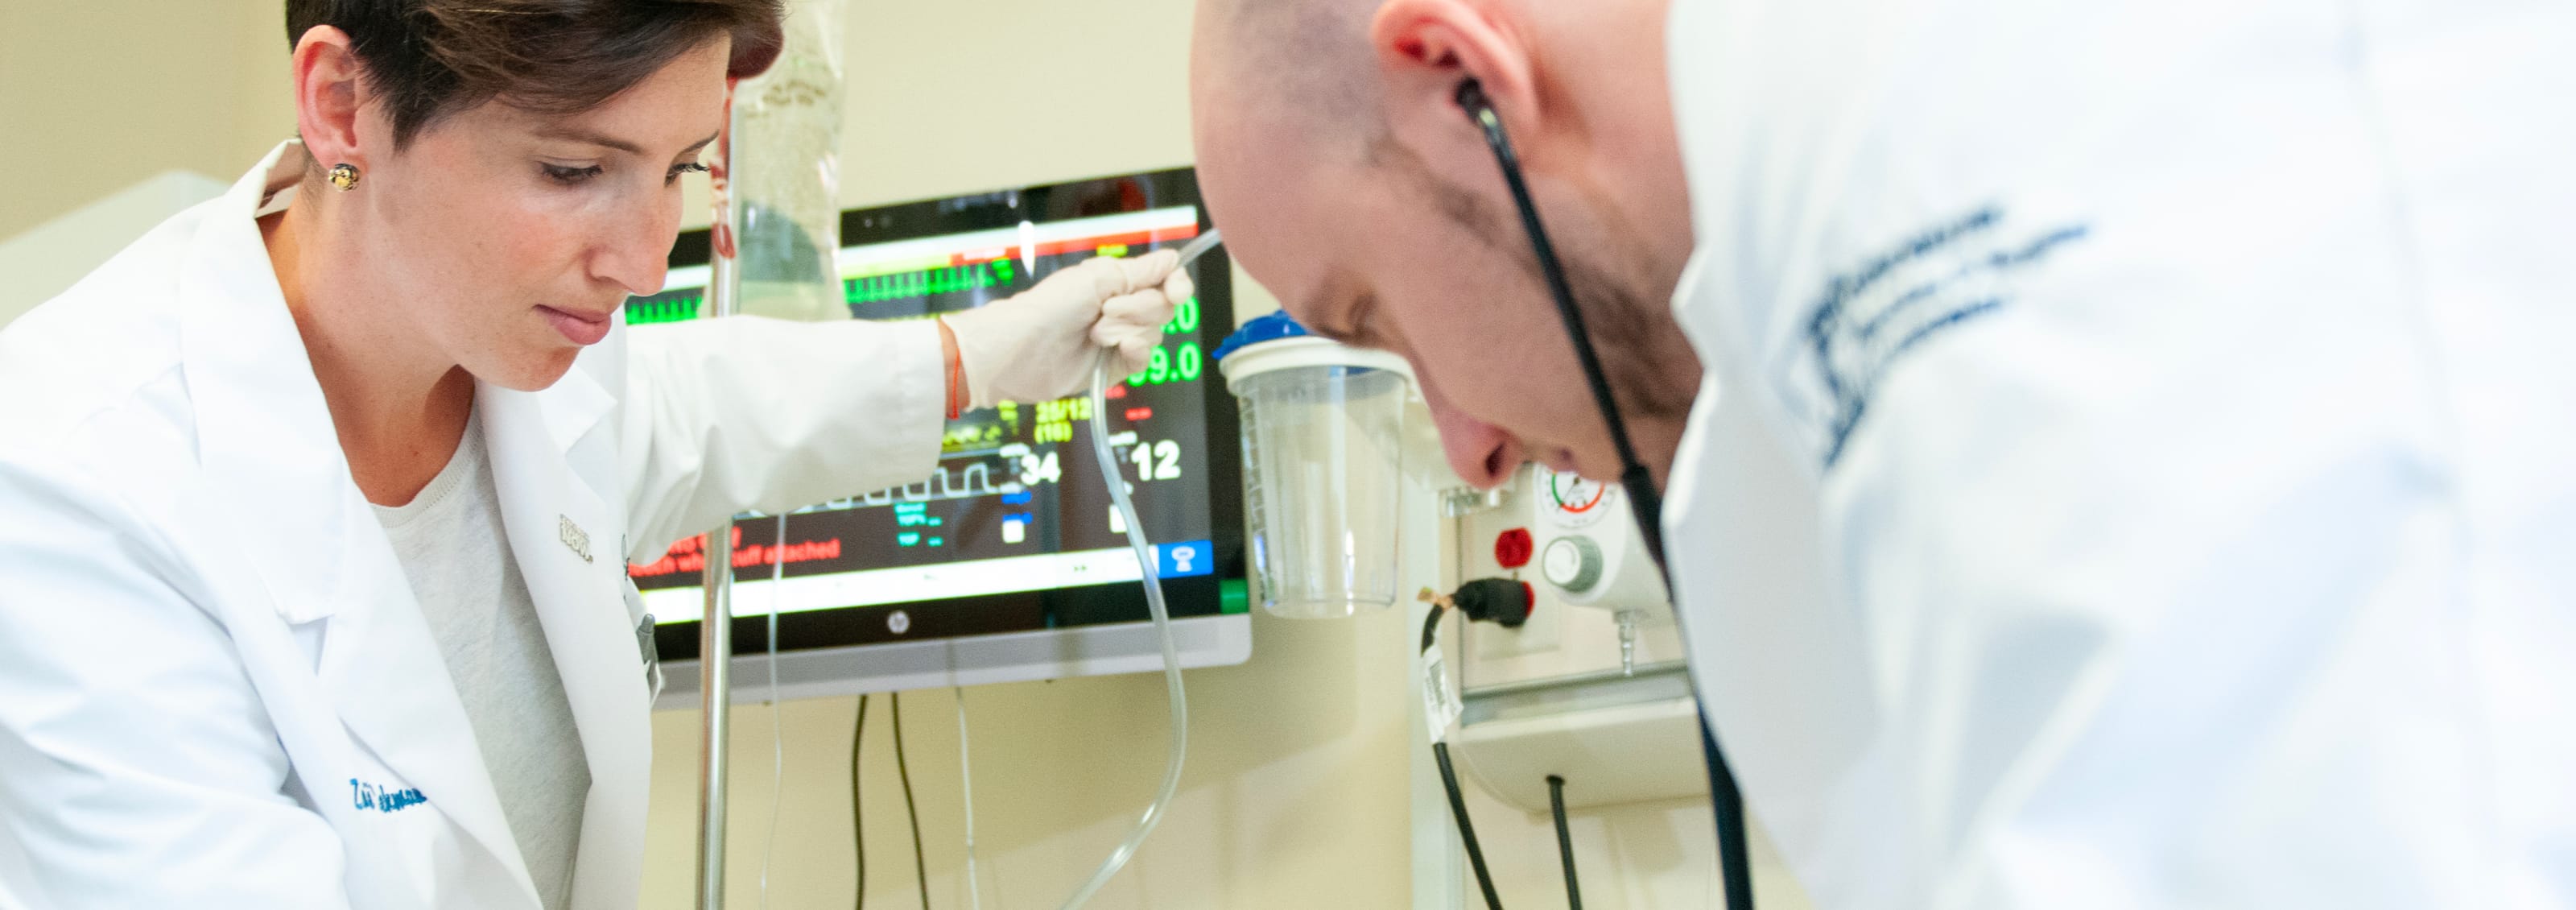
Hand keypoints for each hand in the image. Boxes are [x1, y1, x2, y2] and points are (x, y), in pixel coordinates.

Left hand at [943, 250, 1191, 407]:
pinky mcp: (1115, 365)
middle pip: (1164, 307)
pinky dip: (1136, 352)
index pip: (1165, 279)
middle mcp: (1122, 307)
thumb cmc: (1050, 306)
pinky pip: (1145, 359)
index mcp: (1118, 281)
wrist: (1023, 349)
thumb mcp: (1097, 278)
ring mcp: (1119, 337)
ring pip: (1155, 333)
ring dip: (1126, 330)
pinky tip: (1117, 349)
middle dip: (1139, 309)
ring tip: (1094, 334)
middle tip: (1105, 311)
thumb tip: (1172, 259)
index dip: (1177, 284)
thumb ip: (1141, 271)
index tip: (1177, 292)